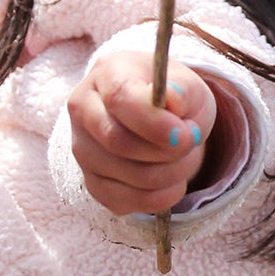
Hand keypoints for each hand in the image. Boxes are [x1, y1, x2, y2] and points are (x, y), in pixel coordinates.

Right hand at [67, 50, 217, 215]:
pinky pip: (124, 201)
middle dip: (165, 151)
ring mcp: (83, 149)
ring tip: (186, 158)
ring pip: (125, 176)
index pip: (119, 99)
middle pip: (117, 142)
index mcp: (107, 74)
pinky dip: (159, 198)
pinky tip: (173, 182)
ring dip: (169, 175)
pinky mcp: (92, 182)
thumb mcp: (188, 85)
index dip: (153, 122)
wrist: (161, 117)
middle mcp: (84, 110)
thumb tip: (172, 100)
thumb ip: (184, 91)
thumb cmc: (172, 96)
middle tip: (191, 143)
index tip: (184, 134)